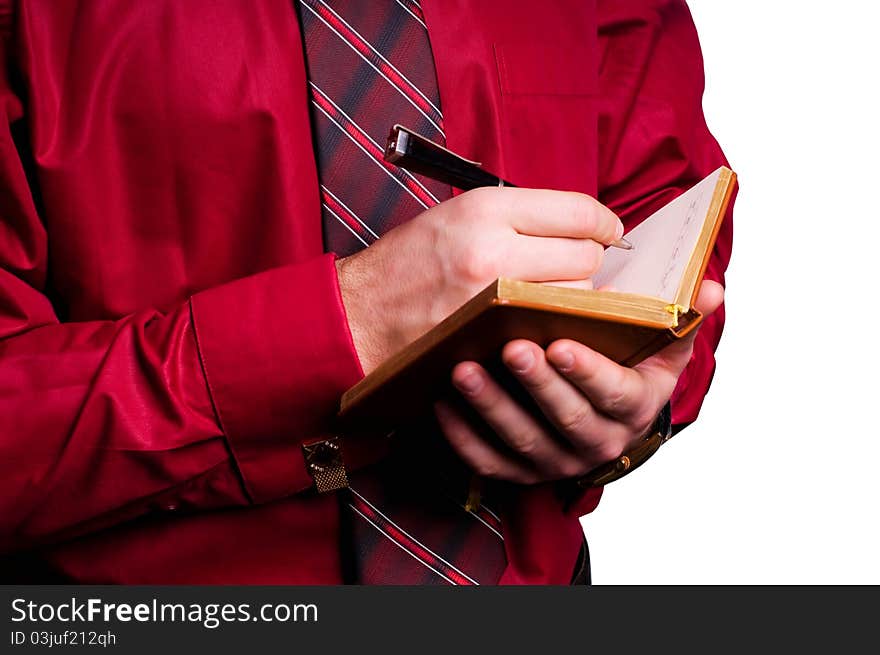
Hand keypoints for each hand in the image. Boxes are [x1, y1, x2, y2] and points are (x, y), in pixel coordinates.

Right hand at [336, 187, 622, 373]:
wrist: (360, 315)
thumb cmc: (407, 264)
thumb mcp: (455, 215)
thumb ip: (517, 216)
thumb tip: (579, 226)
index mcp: (484, 210)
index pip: (576, 212)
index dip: (604, 223)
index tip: (610, 231)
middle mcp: (493, 250)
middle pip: (585, 258)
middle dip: (588, 262)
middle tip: (572, 265)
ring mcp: (495, 300)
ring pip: (575, 298)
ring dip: (574, 297)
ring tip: (547, 294)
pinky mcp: (493, 338)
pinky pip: (552, 329)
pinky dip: (556, 325)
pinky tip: (542, 319)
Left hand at [433, 281, 724, 483]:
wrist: (595, 409)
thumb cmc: (621, 364)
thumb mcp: (657, 345)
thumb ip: (679, 317)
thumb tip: (710, 289)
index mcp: (635, 407)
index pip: (616, 393)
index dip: (589, 372)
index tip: (561, 343)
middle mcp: (598, 441)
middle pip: (567, 417)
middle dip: (538, 384)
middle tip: (510, 348)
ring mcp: (555, 460)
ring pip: (522, 439)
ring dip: (492, 405)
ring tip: (464, 368)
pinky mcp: (517, 471)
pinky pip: (487, 460)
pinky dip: (462, 435)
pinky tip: (441, 402)